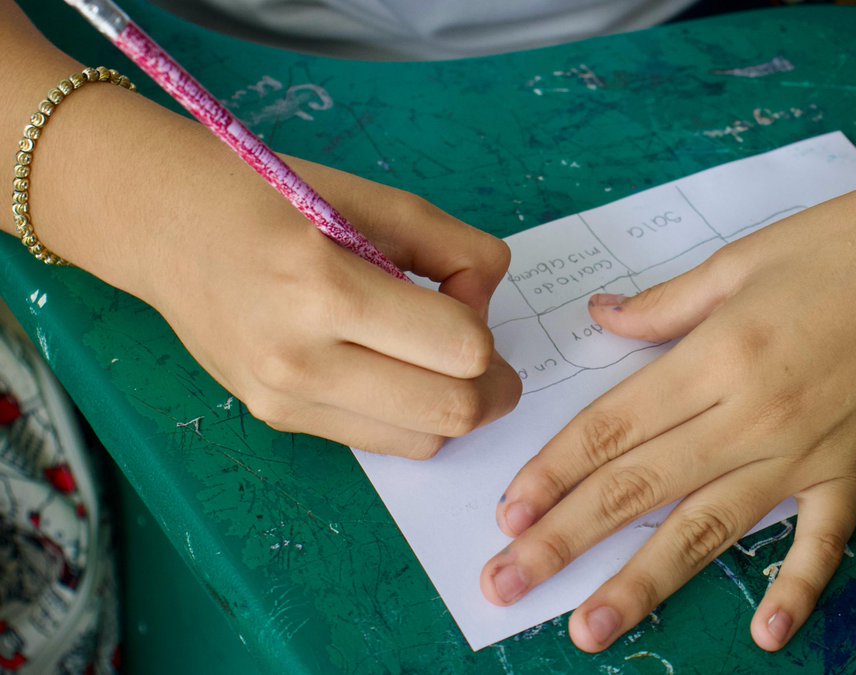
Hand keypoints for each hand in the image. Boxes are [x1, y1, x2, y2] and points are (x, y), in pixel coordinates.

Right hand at [139, 157, 520, 456]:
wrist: (163, 225)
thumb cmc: (268, 198)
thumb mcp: (372, 199)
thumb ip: (453, 247)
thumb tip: (486, 304)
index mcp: (325, 288)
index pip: (461, 348)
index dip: (484, 324)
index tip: (463, 294)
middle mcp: (301, 359)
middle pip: (451, 412)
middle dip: (490, 385)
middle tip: (483, 352)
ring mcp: (285, 399)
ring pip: (423, 442)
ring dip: (451, 407)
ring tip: (433, 359)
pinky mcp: (277, 419)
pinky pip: (380, 443)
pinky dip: (408, 415)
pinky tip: (391, 370)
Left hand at [480, 152, 855, 649]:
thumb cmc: (850, 241)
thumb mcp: (741, 260)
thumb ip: (665, 304)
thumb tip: (601, 319)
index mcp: (715, 357)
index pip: (612, 429)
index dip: (554, 472)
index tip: (509, 512)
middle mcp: (752, 416)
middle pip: (639, 488)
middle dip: (565, 540)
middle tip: (505, 584)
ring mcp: (807, 452)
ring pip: (708, 530)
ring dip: (644, 584)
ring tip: (589, 630)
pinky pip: (822, 542)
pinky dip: (796, 590)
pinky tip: (763, 635)